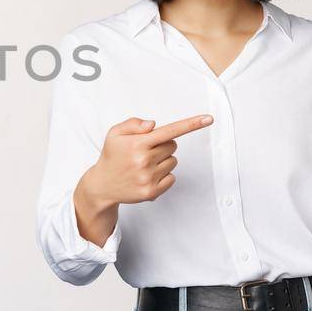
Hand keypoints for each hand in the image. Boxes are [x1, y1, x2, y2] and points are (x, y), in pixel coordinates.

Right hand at [82, 114, 213, 205]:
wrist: (102, 185)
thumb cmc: (112, 156)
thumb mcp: (115, 133)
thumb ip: (133, 123)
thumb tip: (154, 125)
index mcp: (137, 143)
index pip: (169, 131)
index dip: (191, 124)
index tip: (209, 118)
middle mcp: (144, 160)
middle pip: (173, 145)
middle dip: (163, 145)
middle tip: (145, 151)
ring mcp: (149, 177)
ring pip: (173, 161)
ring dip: (162, 161)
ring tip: (143, 165)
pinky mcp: (152, 191)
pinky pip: (172, 177)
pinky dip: (163, 175)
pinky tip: (147, 176)